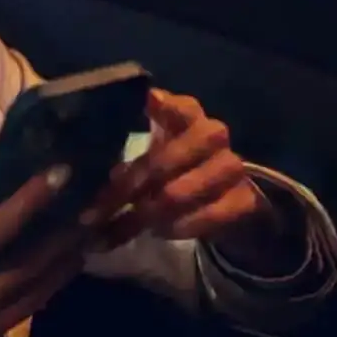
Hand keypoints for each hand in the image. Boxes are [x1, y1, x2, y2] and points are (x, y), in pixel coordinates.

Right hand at [0, 173, 89, 336]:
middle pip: (25, 271)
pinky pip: (13, 328)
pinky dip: (34, 300)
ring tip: (90, 238)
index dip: (26, 205)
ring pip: (30, 301)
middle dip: (65, 236)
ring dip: (62, 268)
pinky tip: (50, 279)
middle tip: (98, 208)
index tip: (60, 176)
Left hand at [89, 90, 272, 253]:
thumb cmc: (181, 170)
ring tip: (117, 229)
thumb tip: (114, 177)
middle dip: (123, 192)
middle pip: (162, 162)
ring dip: (143, 217)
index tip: (148, 103)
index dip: (164, 107)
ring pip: (176, 195)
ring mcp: (231, 167)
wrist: (231, 200)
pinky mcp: (244, 200)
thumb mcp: (158, 156)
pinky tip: (157, 233)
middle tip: (91, 216)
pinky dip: (175, 228)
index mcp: (189, 117)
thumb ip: (136, 161)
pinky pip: (202, 218)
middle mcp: (213, 136)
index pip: (179, 106)